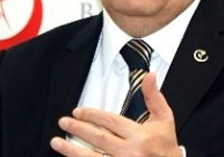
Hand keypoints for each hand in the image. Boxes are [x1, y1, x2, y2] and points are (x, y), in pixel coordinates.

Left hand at [50, 72, 181, 156]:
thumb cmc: (166, 147)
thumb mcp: (164, 120)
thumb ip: (154, 97)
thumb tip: (149, 74)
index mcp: (140, 136)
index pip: (110, 122)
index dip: (92, 115)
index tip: (77, 112)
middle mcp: (130, 153)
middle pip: (98, 138)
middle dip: (77, 129)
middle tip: (63, 122)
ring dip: (71, 150)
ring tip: (56, 142)